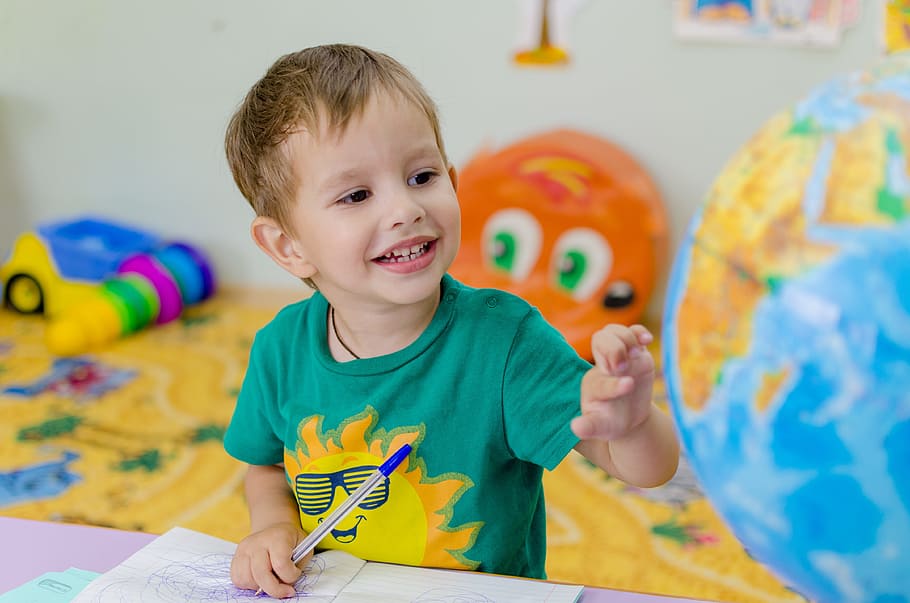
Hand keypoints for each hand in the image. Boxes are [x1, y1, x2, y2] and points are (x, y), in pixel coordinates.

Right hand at [230, 522, 307, 597]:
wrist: (274, 529)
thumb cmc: (290, 540)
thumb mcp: (304, 547)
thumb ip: (298, 566)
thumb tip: (286, 584)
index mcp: (277, 537)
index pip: (281, 564)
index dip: (290, 576)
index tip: (296, 574)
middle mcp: (258, 542)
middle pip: (261, 575)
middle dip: (275, 590)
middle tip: (285, 591)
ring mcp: (244, 550)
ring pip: (247, 579)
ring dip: (260, 587)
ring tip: (271, 580)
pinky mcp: (236, 557)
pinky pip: (238, 579)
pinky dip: (249, 585)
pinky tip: (260, 579)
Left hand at [571, 324, 654, 441]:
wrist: (626, 415)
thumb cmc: (609, 422)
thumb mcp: (600, 427)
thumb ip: (589, 427)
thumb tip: (576, 428)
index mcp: (593, 386)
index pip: (600, 380)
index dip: (614, 384)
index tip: (628, 386)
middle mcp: (603, 366)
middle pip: (599, 339)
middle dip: (613, 348)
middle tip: (625, 365)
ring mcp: (619, 356)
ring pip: (613, 331)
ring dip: (625, 337)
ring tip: (636, 352)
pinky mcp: (635, 352)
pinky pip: (633, 332)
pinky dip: (639, 331)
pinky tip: (647, 340)